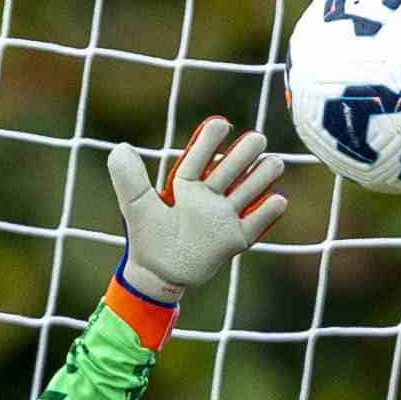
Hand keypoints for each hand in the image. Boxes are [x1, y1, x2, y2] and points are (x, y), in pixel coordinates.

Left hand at [105, 116, 288, 301]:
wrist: (159, 276)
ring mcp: (224, 217)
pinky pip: (256, 224)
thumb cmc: (147, 240)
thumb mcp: (135, 206)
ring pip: (248, 192)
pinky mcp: (235, 239)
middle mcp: (208, 198)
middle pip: (230, 170)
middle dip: (244, 154)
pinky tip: (279, 200)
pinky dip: (267, 213)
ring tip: (276, 162)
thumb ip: (128, 178)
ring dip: (262, 177)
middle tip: (258, 139)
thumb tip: (121, 147)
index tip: (222, 123)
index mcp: (186, 186)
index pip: (200, 158)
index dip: (210, 140)